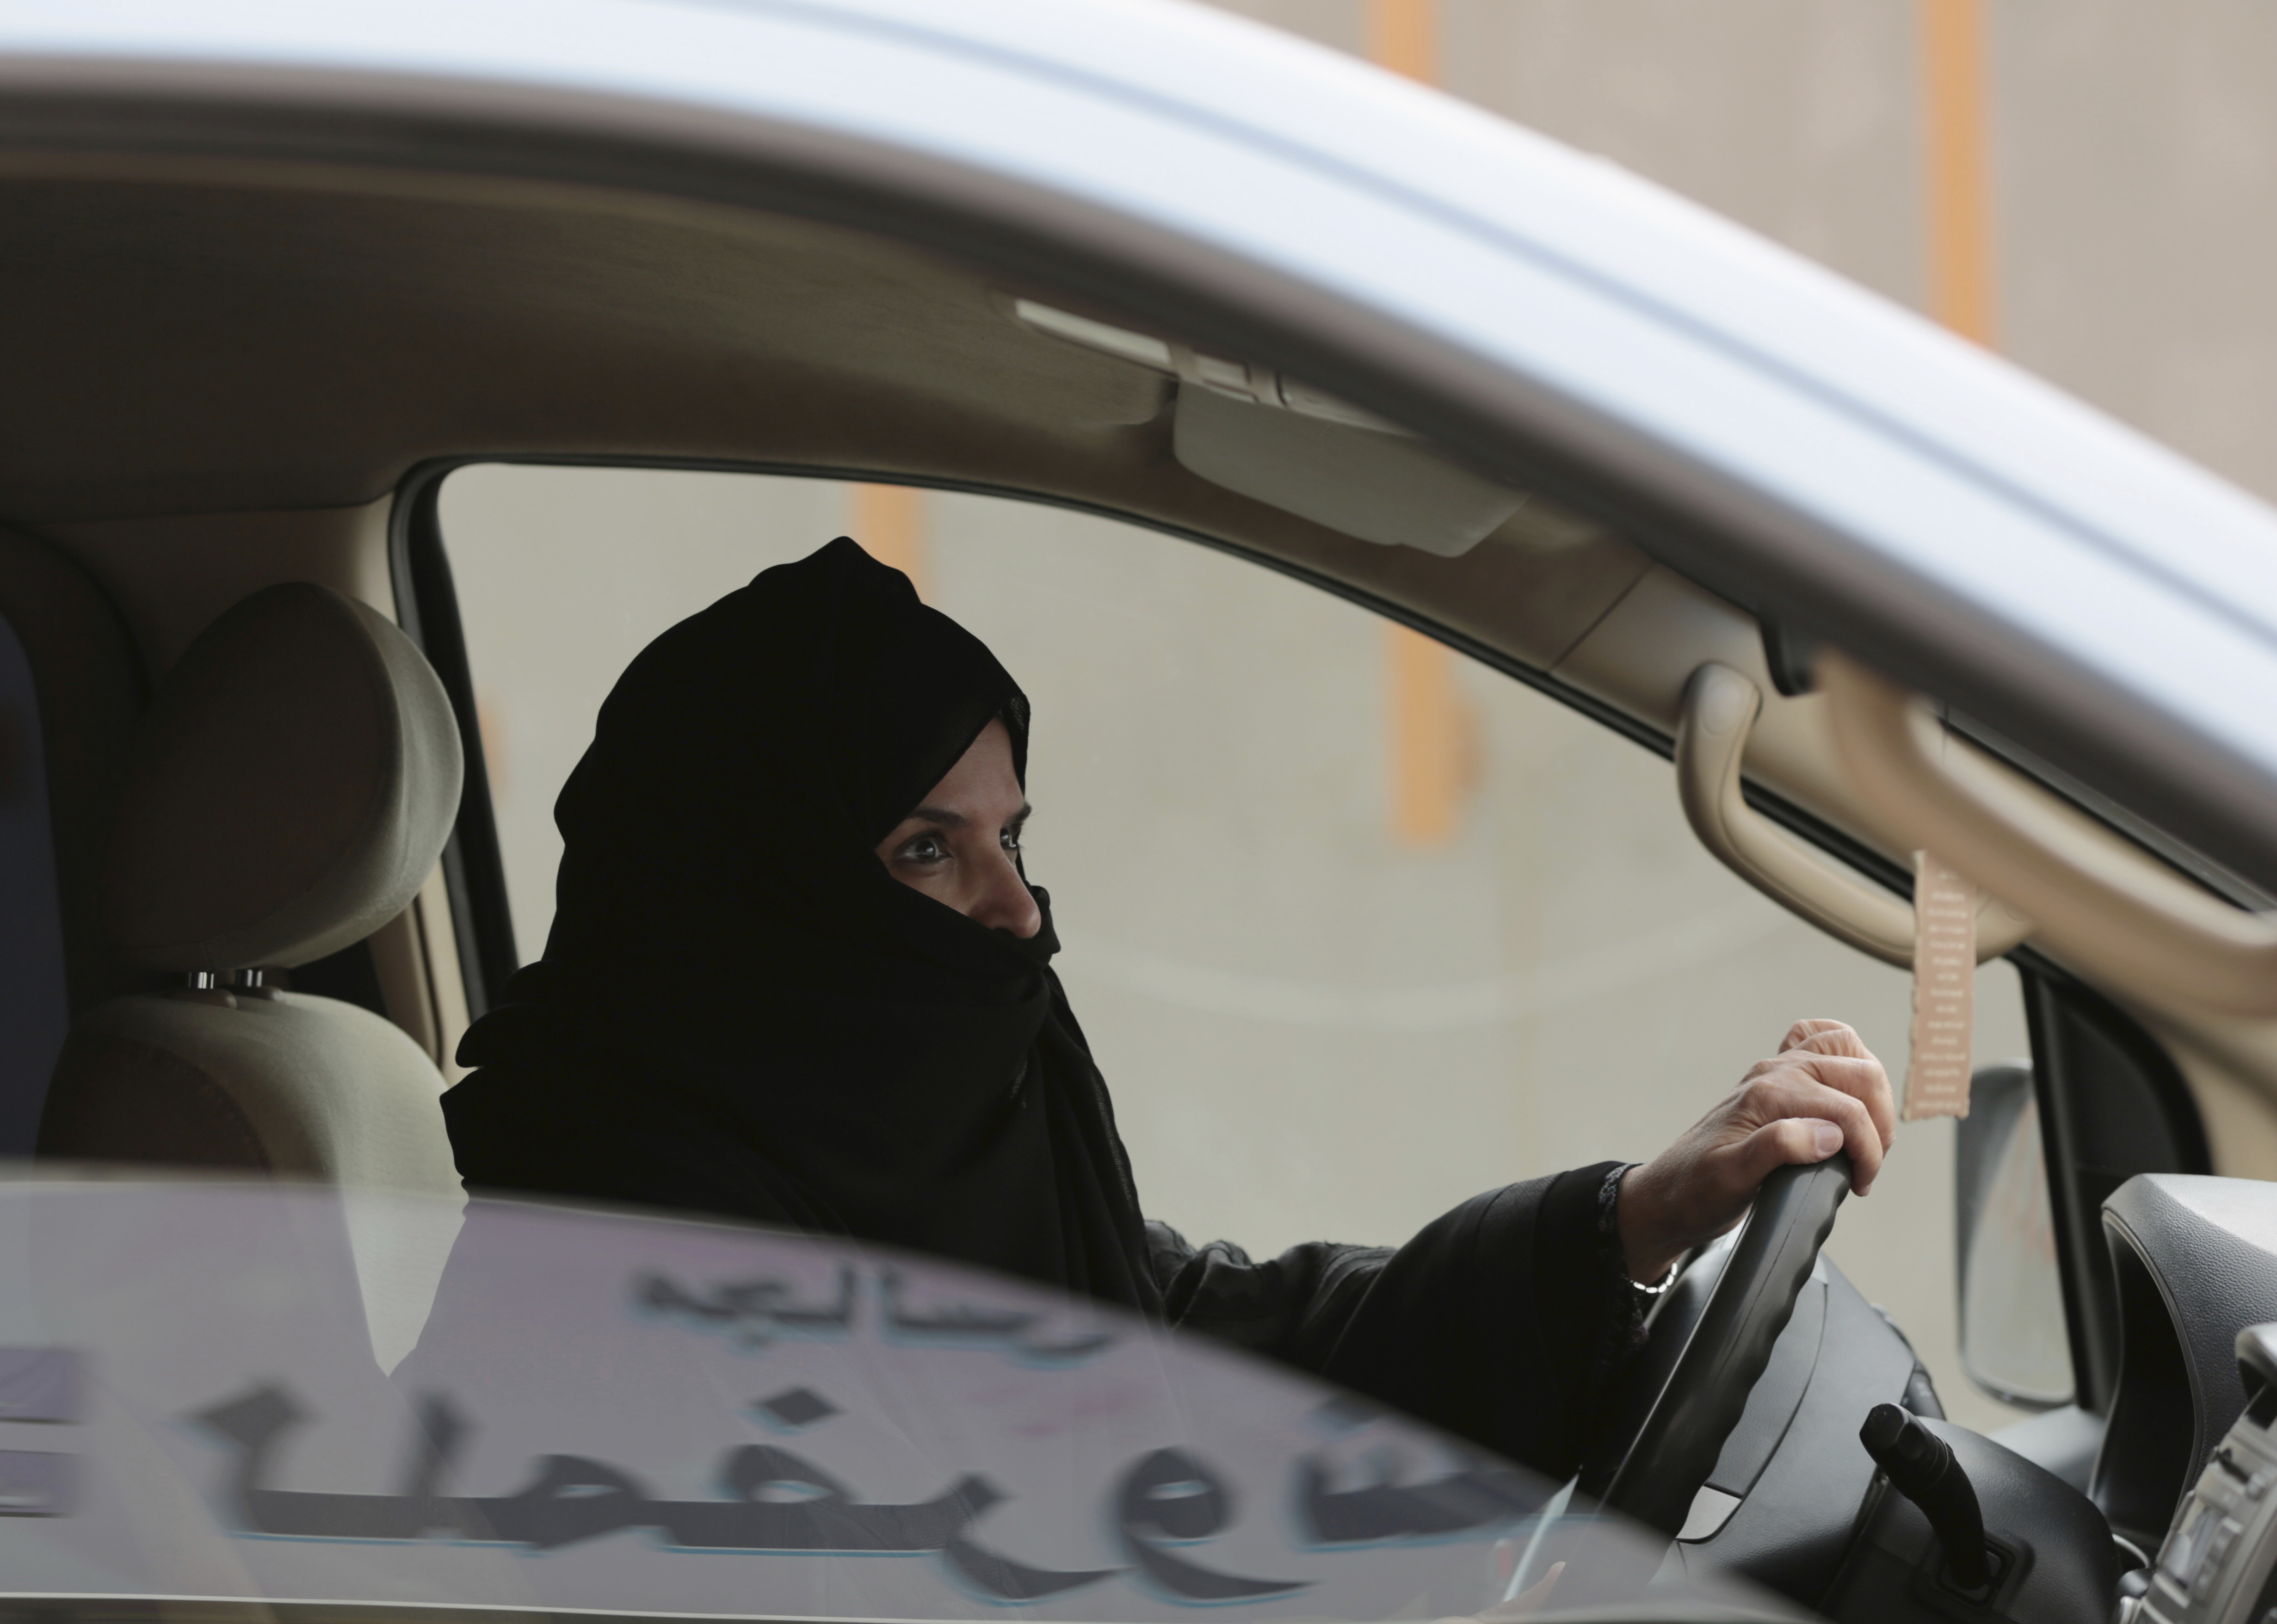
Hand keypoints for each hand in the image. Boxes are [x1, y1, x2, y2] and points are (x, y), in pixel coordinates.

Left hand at [1616, 1019, 1894, 1285]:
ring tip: (1868, 1133)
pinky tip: (1848, 1088)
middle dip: (1879, 1120)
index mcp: (1769, 1095)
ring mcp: (1777, 1073)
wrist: (1668, 1194)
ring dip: (1872, 1090)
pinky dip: (1845, 1057)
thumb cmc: (1696, 1190)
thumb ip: (1778, 1149)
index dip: (1868, 1149)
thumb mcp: (1732, 1178)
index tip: (1861, 1181)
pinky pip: (1820, 1045)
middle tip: (1868, 1162)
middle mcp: (1775, 1075)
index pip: (1847, 1110)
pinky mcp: (1780, 1082)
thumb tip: (1827, 1134)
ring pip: (1847, 1051)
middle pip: (1859, 1073)